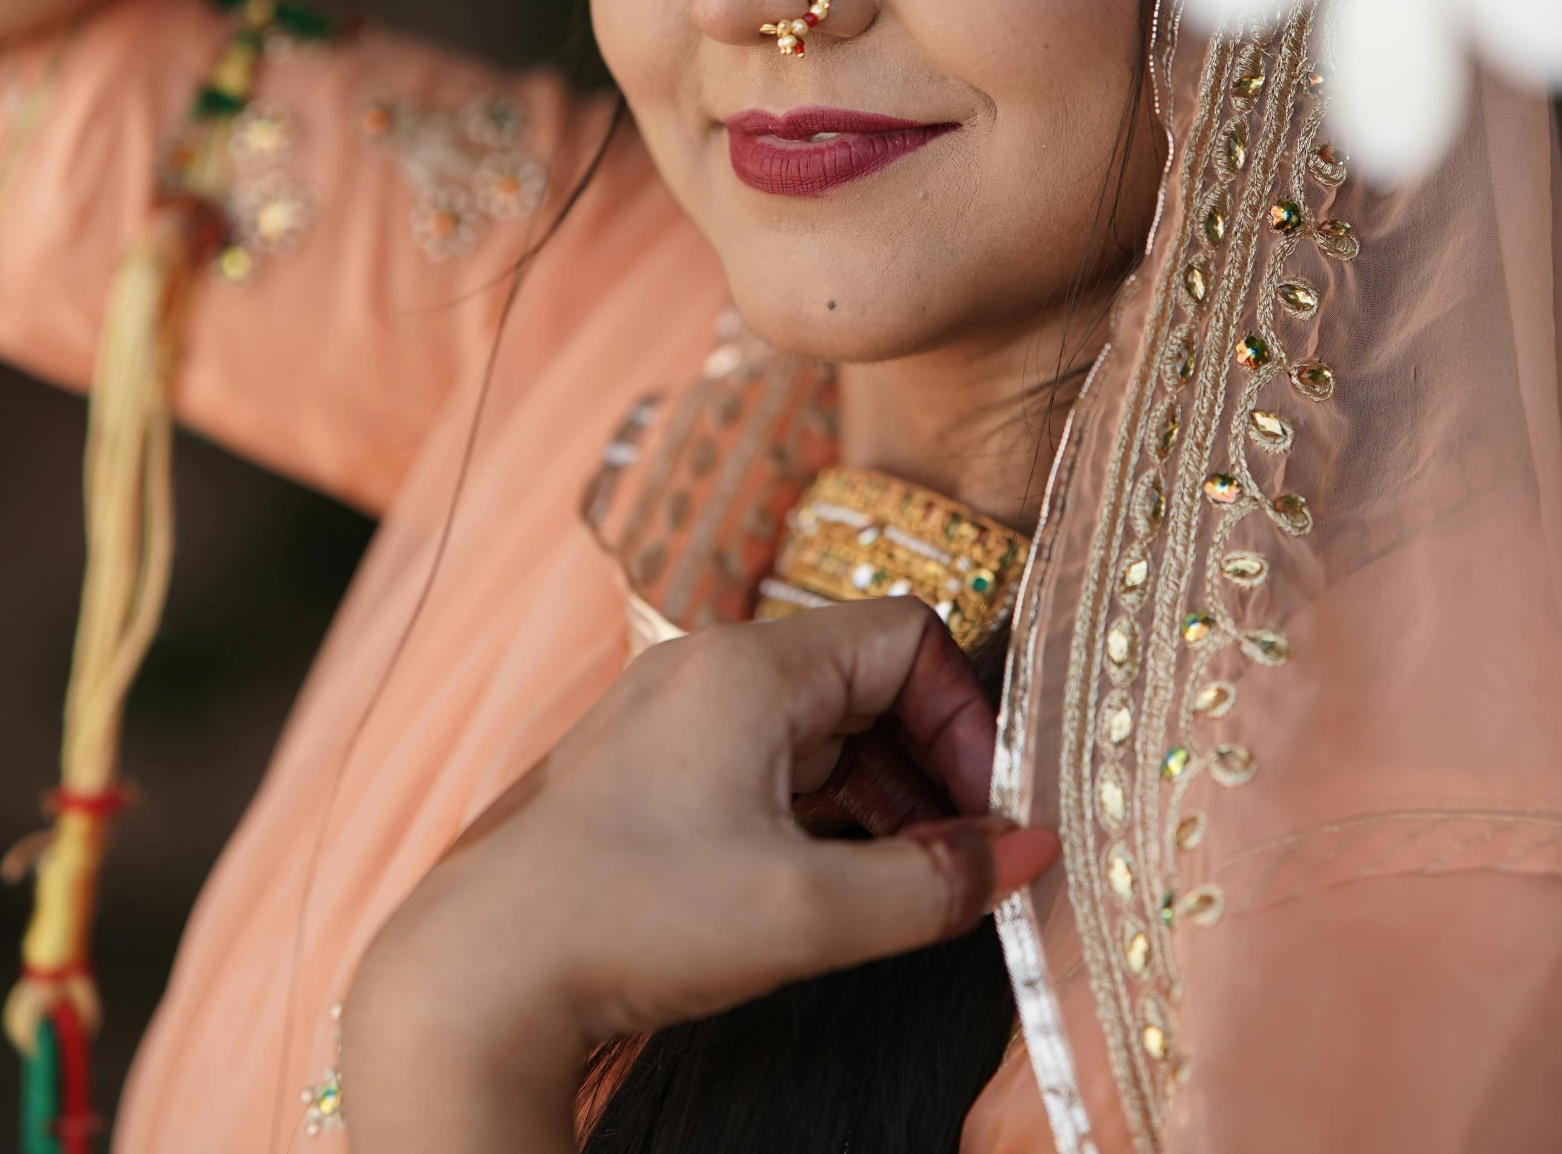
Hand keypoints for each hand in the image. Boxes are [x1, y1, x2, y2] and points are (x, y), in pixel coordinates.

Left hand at [342, 600, 1057, 1153]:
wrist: (479, 974)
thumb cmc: (632, 919)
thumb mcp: (808, 912)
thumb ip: (934, 881)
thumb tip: (1033, 852)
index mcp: (749, 666)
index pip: (907, 636)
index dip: (966, 717)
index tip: (987, 814)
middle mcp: (710, 668)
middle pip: (865, 681)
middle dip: (930, 766)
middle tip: (961, 861)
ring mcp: (674, 716)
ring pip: (818, 729)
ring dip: (879, 798)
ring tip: (904, 888)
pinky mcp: (651, 770)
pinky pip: (767, 764)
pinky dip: (819, 814)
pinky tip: (833, 887)